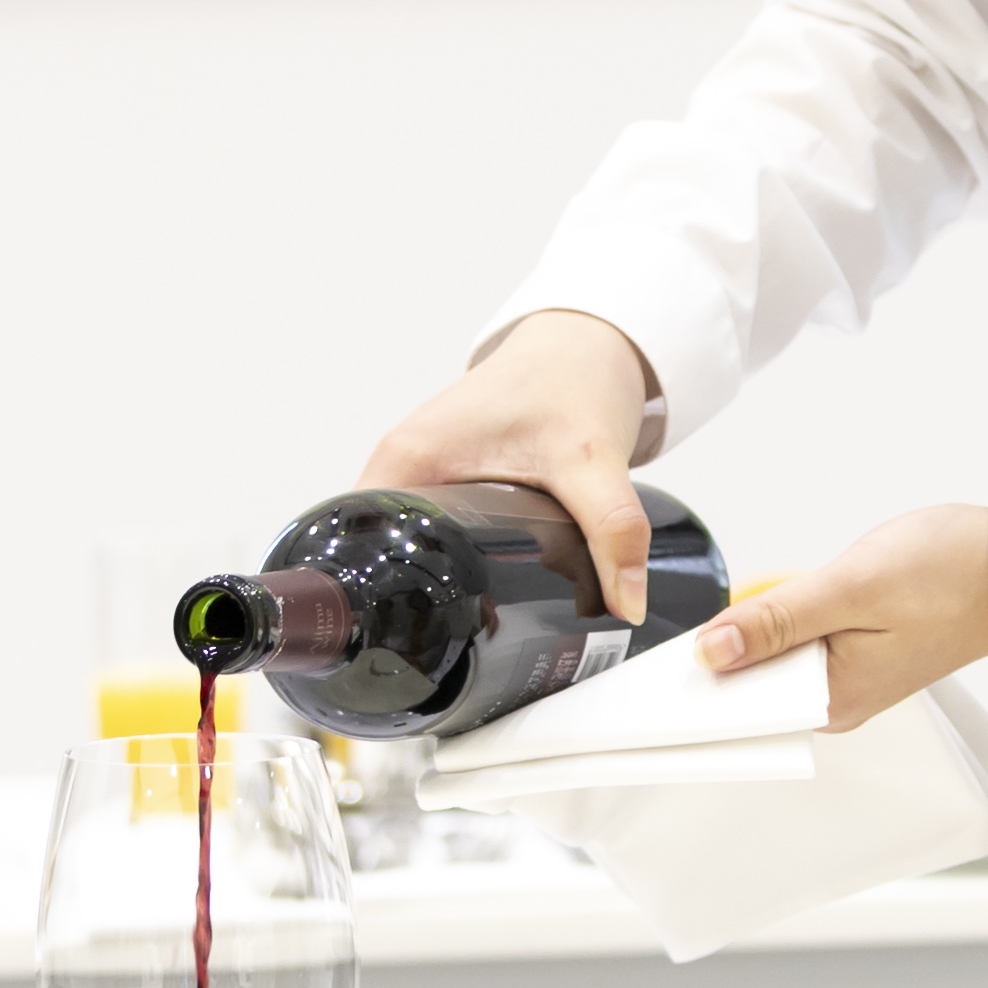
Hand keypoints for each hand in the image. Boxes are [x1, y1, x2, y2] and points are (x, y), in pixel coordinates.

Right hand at [360, 308, 663, 619]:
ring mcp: (423, 474)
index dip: (380, 599)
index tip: (414, 638)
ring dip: (436, 583)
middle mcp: (402, 466)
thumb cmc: (571, 378)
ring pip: (410, 547)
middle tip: (459, 646)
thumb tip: (626, 605)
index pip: (361, 547)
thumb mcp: (592, 459)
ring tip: (469, 633)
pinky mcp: (448, 480)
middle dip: (414, 603)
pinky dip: (456, 562)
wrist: (589, 342)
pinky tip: (480, 599)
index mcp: (407, 460)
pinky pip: (435, 531)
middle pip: (382, 556)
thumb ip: (613, 531)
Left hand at [697, 501, 987, 724]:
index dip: (691, 695)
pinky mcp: (852, 651)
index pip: (740, 712)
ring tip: (746, 609)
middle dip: (716, 658)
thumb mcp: (852, 587)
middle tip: (690, 633)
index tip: (648, 680)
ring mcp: (844, 677)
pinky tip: (778, 598)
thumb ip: (777, 620)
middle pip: (747, 688)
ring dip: (749, 633)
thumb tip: (709, 651)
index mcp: (833, 700)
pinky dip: (778, 621)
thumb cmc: (950, 573)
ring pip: (768, 661)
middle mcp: (836, 701)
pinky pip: (794, 644)